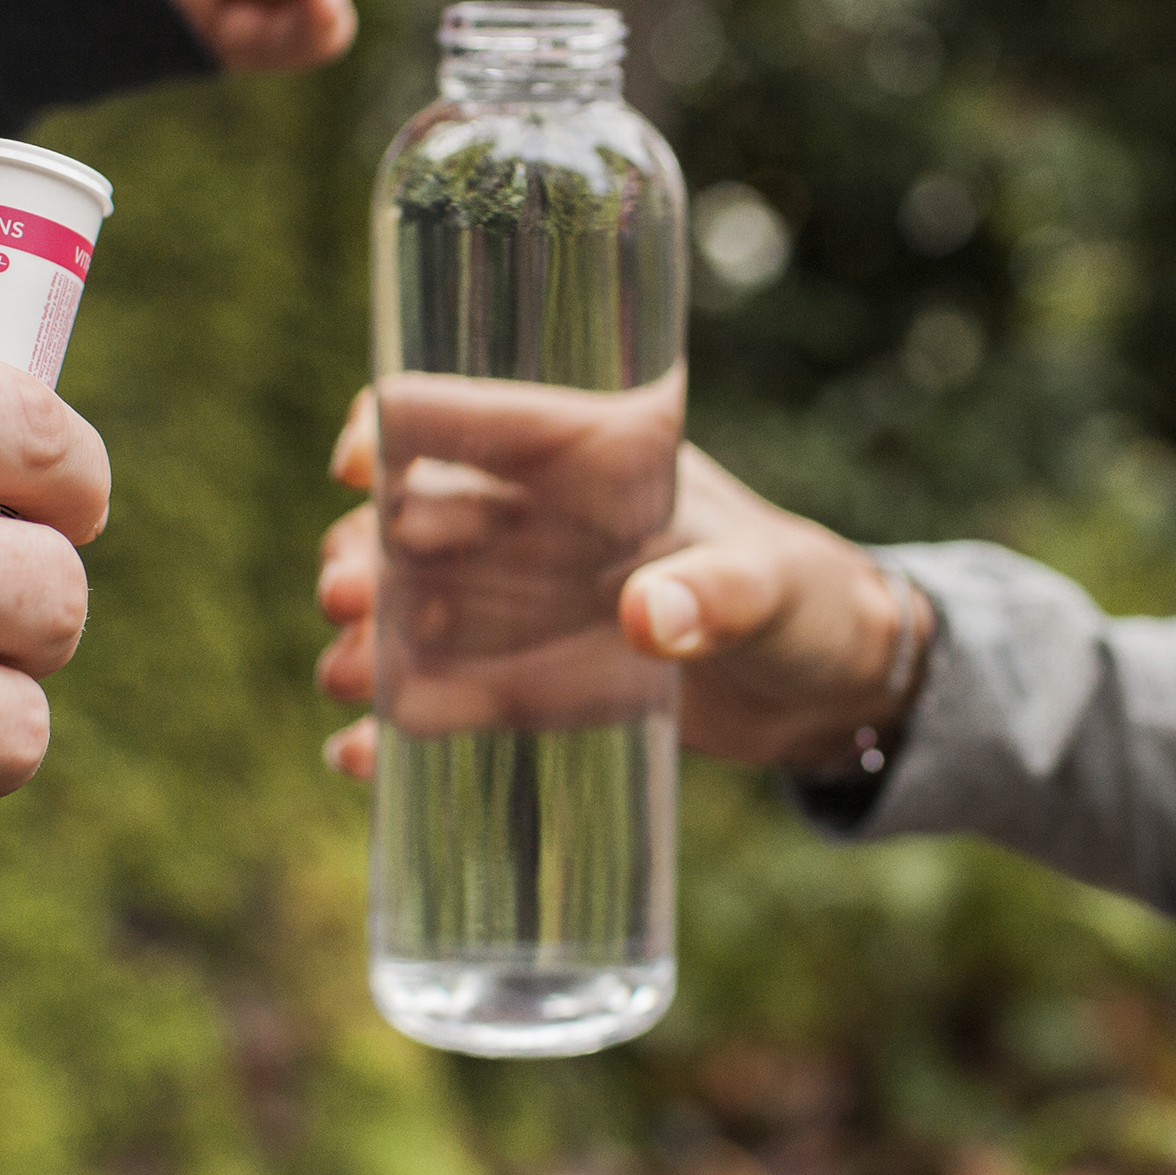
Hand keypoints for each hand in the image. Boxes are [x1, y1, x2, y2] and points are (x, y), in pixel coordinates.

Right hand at [312, 384, 928, 778]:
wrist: (829, 690)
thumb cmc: (811, 600)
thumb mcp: (773, 588)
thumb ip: (720, 596)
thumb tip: (647, 617)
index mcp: (595, 458)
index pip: (479, 418)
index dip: (400, 424)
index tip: (357, 462)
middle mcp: (541, 522)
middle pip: (419, 518)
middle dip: (364, 551)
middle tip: (346, 596)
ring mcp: (525, 601)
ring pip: (415, 606)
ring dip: (369, 636)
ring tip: (346, 678)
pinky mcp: (528, 680)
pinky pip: (445, 694)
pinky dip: (399, 721)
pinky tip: (357, 756)